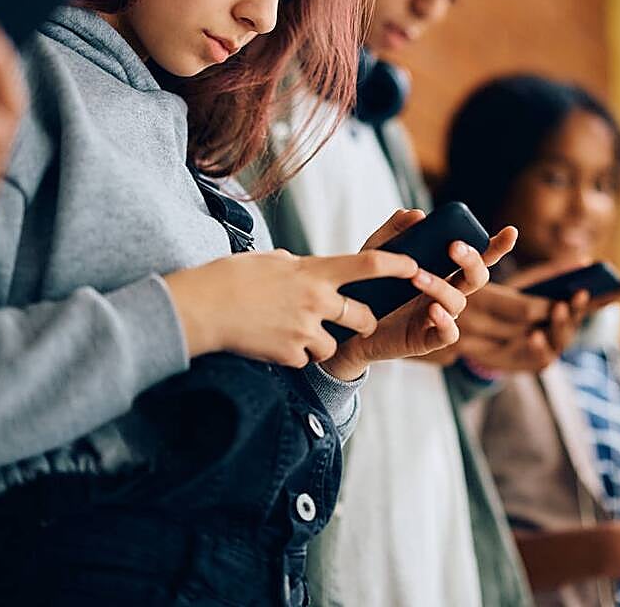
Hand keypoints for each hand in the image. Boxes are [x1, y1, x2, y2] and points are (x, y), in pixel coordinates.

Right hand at [164, 246, 418, 367]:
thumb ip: (298, 266)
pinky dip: (296, 355)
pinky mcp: (290, 355)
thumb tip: (307, 270)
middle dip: (364, 321)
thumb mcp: (271, 260)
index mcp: (314, 271)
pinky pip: (306, 359)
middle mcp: (316, 300)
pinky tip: (274, 344)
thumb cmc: (231, 277)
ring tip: (294, 332)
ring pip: (334, 344)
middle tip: (356, 320)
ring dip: (323, 342)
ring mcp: (304, 330)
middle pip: (363, 316)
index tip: (417, 267)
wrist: (202, 308)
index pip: (369, 265)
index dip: (399, 265)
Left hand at [323, 210, 517, 379]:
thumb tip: (416, 213)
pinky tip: (432, 310)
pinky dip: (445, 321)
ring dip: (441, 285)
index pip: (476, 257)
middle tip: (454, 246)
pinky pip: (448, 333)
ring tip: (416, 276)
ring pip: (459, 301)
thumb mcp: (375, 255)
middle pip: (476, 277)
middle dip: (472, 259)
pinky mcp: (427, 339)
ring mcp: (439, 317)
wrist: (348, 328)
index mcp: (442, 271)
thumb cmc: (369, 289)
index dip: (496, 247)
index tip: (511, 232)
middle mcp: (447, 293)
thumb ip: (394, 232)